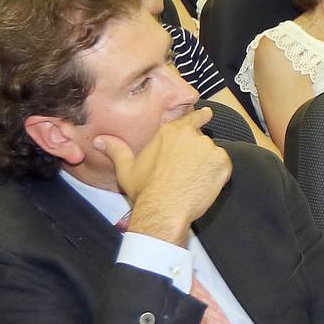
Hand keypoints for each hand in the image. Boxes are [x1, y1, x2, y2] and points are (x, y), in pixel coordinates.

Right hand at [98, 107, 229, 243]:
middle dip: (196, 153)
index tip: (207, 113)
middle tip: (185, 171)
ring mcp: (209, 149)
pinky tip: (201, 184)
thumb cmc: (146, 190)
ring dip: (206, 164)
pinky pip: (222, 166)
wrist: (164, 209)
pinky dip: (216, 174)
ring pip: (212, 154)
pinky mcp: (222, 163)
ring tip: (190, 180)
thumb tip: (100, 140)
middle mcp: (191, 136)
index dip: (200, 116)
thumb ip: (116, 149)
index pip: (191, 117)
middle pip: (200, 140)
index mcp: (170, 132)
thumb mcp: (127, 168)